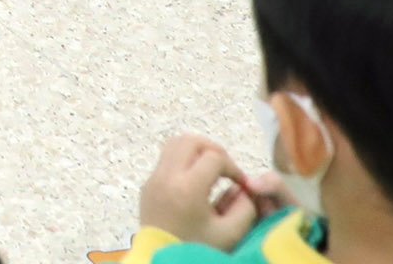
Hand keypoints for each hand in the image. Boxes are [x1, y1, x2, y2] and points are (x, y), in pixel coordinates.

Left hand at [138, 134, 260, 248]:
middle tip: (226, 168)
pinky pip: (165, 159)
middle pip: (190, 141)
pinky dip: (183, 161)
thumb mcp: (230, 234)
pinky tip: (195, 182)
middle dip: (213, 150)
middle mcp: (167, 176)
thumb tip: (244, 188)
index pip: (214, 157)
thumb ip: (245, 208)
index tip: (241, 183)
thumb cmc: (196, 250)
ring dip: (196, 151)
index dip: (233, 167)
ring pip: (174, 144)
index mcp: (188, 187)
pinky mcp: (147, 185)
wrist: (161, 261)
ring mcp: (153, 179)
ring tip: (212, 170)